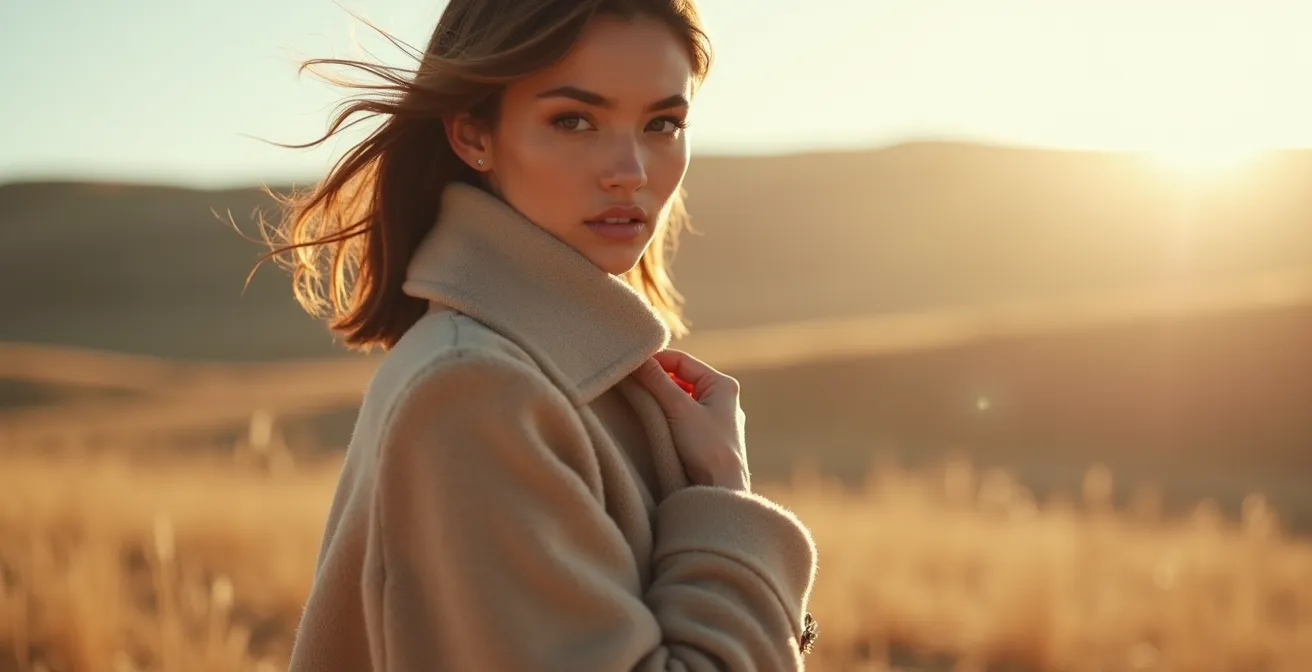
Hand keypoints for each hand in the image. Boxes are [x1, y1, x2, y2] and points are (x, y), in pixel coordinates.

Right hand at [633, 349, 750, 490]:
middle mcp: (723, 400)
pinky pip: (683, 418)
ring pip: (681, 399)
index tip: (631, 366)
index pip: (682, 361)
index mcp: (723, 385)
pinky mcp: (708, 439)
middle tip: (631, 383)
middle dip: (656, 381)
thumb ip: (656, 380)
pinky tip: (652, 422)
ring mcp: (716, 420)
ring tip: (638, 402)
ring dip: (660, 399)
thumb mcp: (678, 408)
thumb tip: (636, 359)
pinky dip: (666, 416)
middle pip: (681, 379)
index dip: (655, 360)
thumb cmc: (706, 447)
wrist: (721, 489)